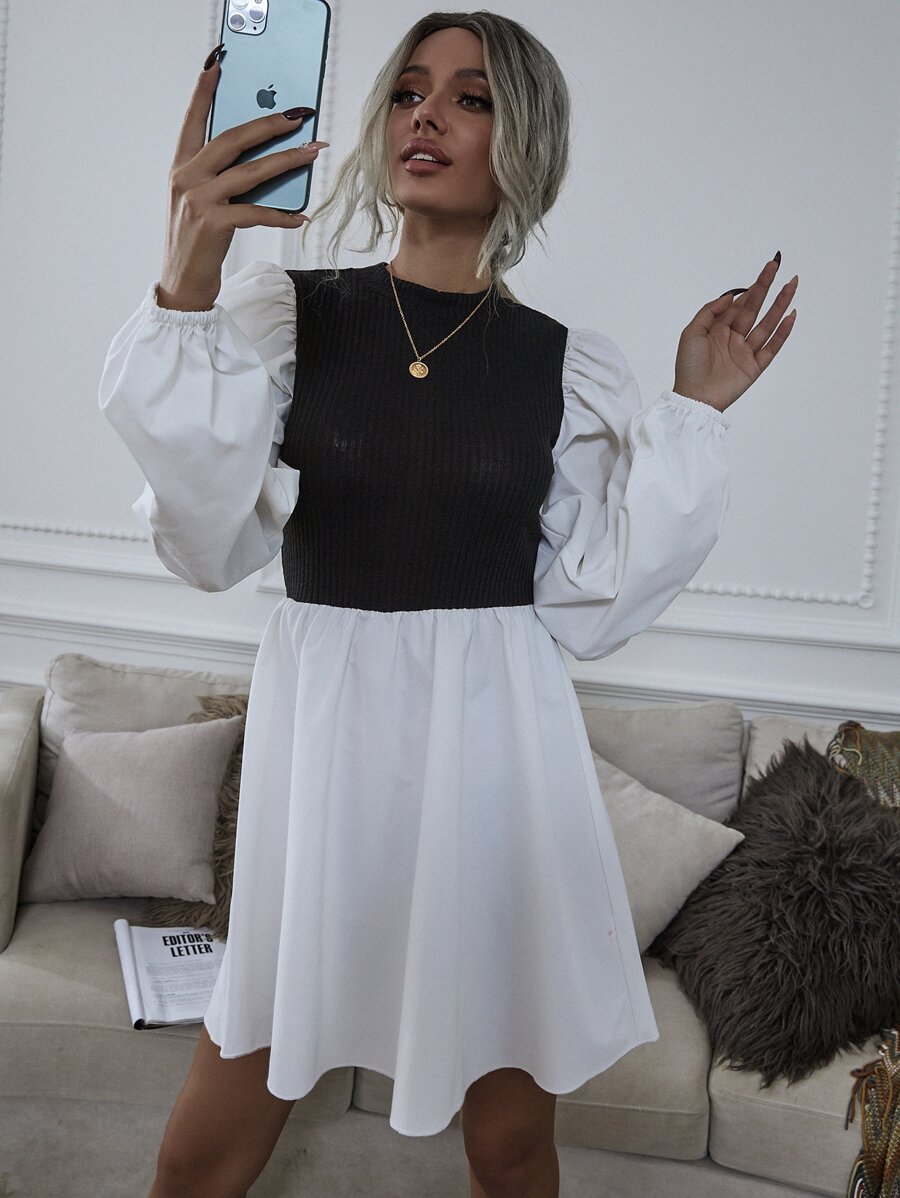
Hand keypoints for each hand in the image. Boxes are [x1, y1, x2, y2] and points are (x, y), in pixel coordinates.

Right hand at [158, 46, 324, 309]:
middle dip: (268, 124)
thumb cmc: (197, 241)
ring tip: (313, 153)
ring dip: (287, 161)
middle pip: (233, 139)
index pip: (192, 120)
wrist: (182, 283)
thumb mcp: (202, 201)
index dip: (204, 92)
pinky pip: (256, 212)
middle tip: (298, 115)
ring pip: (251, 172)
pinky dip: (282, 215)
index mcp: (181, 166)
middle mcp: (186, 177)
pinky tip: (301, 215)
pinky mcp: (214, 224)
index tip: (217, 65)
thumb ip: (222, 177)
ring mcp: (198, 199)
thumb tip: (264, 161)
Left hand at [672, 257, 798, 412]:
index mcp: (718, 329)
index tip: (763, 271)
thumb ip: (709, 312)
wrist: (695, 398)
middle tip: (776, 266)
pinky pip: (772, 347)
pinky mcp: (755, 366)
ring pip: (767, 324)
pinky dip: (782, 333)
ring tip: (791, 285)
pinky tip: (790, 316)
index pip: (738, 305)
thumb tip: (730, 297)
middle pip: (755, 309)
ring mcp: (746, 352)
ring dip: (780, 305)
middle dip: (766, 287)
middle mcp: (734, 338)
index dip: (750, 289)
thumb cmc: (688, 367)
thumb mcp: (691, 333)